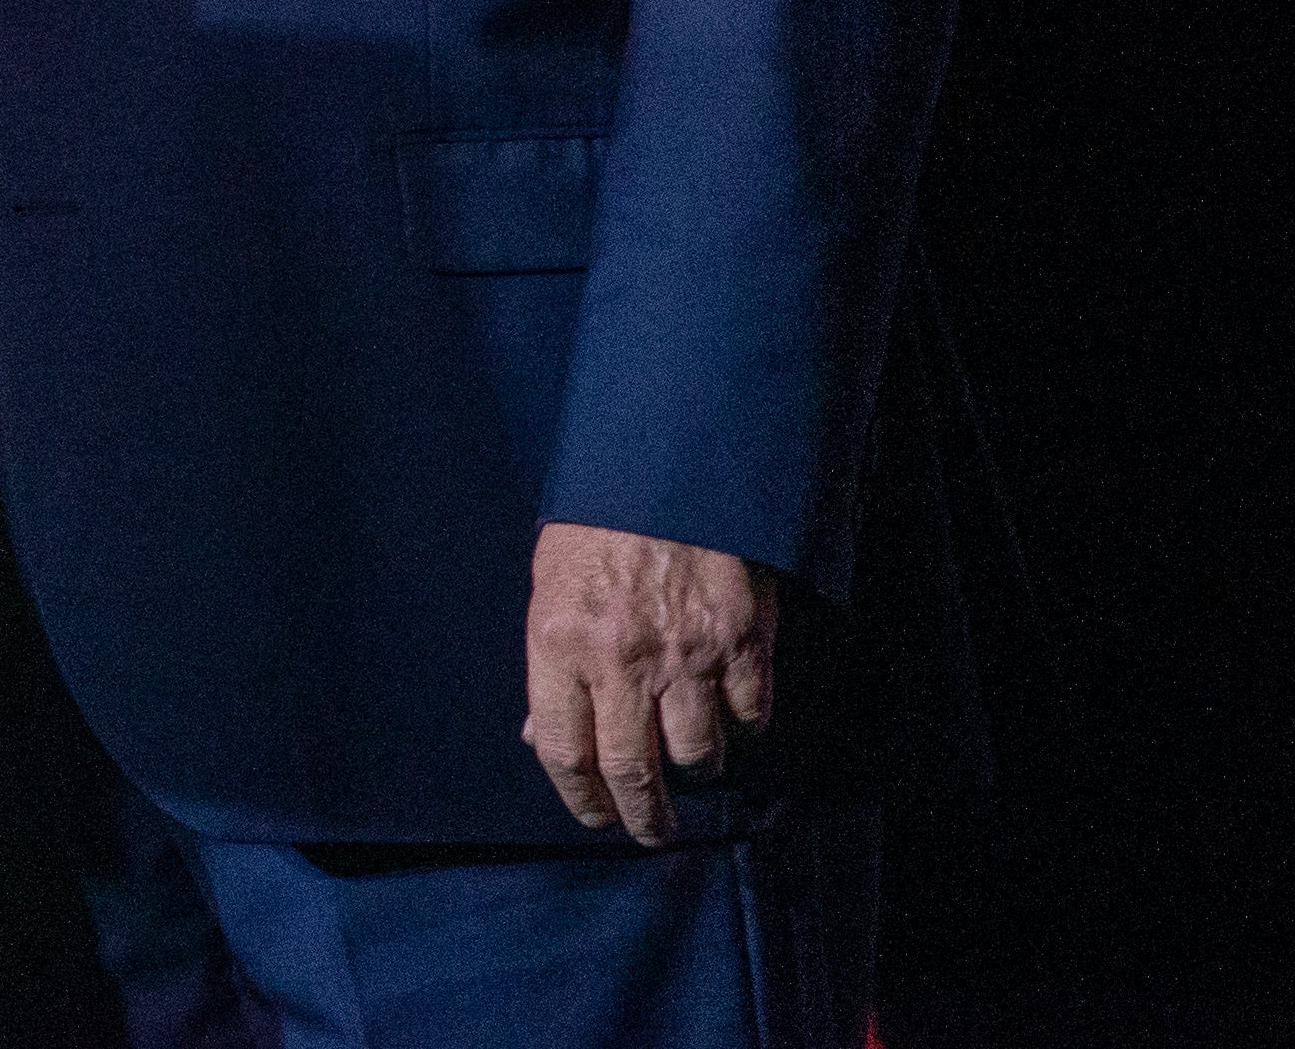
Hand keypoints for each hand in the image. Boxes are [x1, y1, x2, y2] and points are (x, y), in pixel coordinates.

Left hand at [523, 521, 773, 844]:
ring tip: (691, 773)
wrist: (668, 465)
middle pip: (632, 771)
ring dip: (696, 773)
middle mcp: (621, 658)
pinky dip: (746, 727)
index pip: (564, 751)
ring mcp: (685, 653)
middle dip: (643, 816)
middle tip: (651, 830)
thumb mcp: (549, 584)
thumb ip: (551, 665)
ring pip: (698, 753)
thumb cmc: (597, 522)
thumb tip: (544, 737)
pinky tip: (735, 721)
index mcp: (560, 641)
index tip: (595, 816)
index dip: (580, 798)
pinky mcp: (740, 639)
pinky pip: (749, 712)